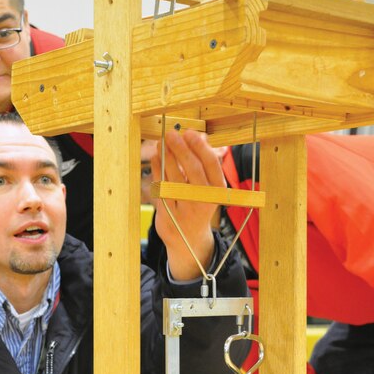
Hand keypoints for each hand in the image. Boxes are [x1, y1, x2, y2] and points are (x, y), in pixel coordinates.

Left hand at [151, 129, 225, 279]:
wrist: (188, 240)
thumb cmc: (198, 205)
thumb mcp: (208, 189)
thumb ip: (204, 165)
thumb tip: (199, 136)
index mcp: (217, 191)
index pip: (211, 164)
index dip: (200, 146)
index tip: (189, 132)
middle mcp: (203, 200)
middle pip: (192, 169)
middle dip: (181, 148)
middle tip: (172, 134)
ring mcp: (185, 209)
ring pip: (174, 177)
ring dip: (167, 156)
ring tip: (162, 143)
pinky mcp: (168, 215)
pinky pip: (161, 188)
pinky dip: (158, 171)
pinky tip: (157, 158)